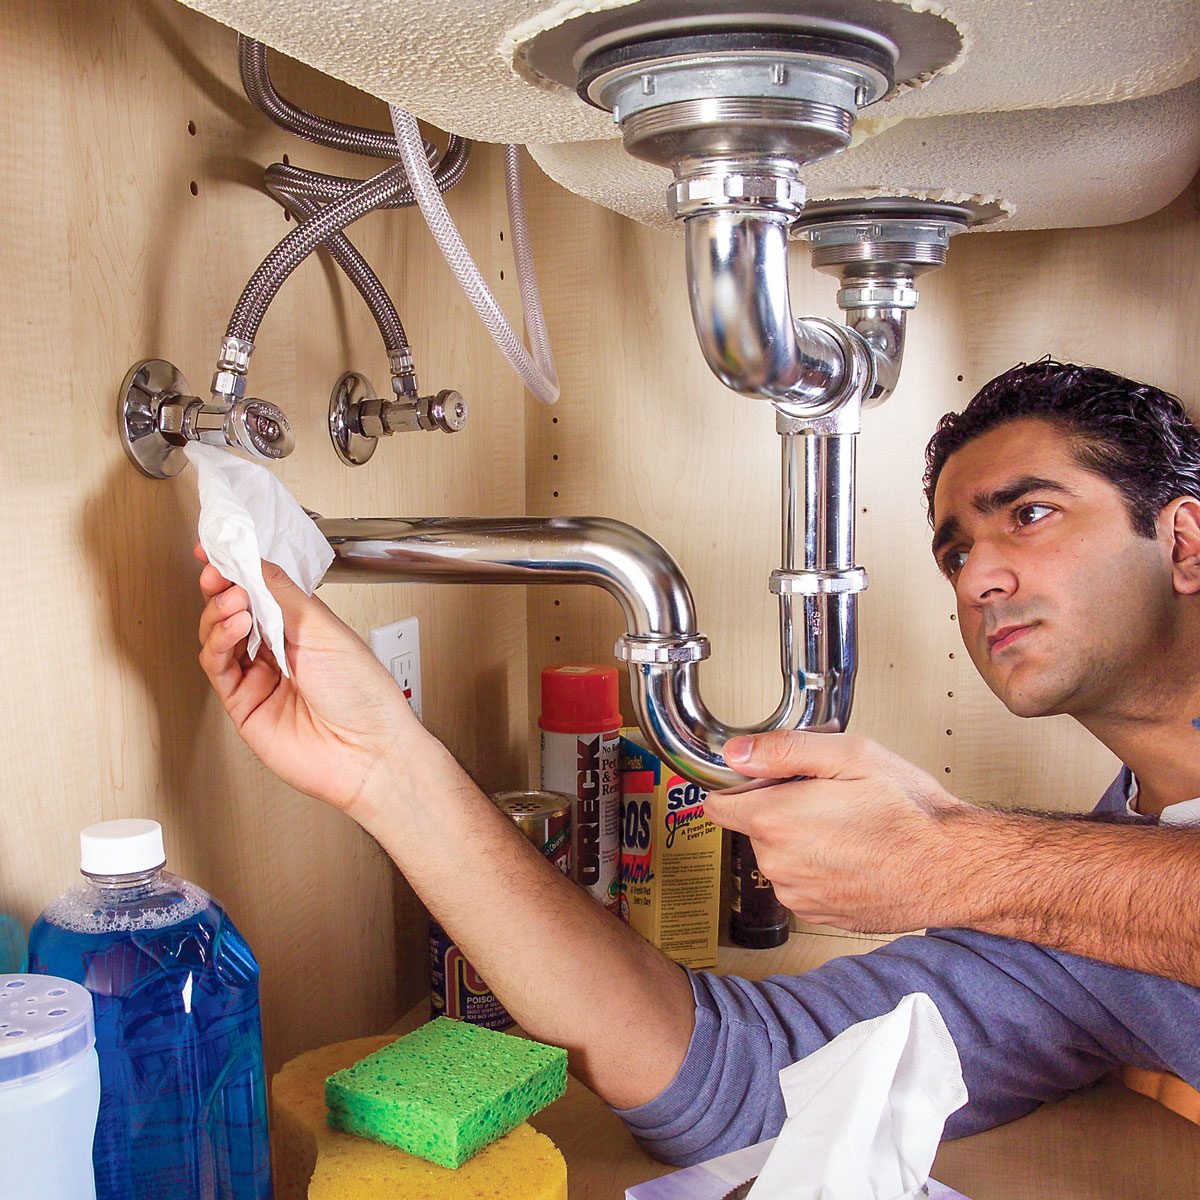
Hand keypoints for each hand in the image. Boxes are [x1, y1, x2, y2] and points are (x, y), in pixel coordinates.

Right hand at [195, 546, 423, 815]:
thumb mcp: (324, 627)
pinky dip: (220, 641)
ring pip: (219, 636)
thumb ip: (282, 593)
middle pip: (233, 611)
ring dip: (221, 612)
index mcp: (303, 627)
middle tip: (218, 572)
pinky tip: (235, 625)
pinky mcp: (243, 704)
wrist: (368, 750)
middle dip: (223, 587)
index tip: (220, 549)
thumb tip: (253, 562)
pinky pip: (218, 666)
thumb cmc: (364, 694)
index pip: (260, 589)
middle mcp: (279, 650)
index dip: (238, 569)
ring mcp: (259, 677)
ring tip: (235, 600)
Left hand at [704, 731, 972, 932]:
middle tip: (829, 793)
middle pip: (753, 826)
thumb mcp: (849, 756)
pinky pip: (800, 881)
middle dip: (781, 806)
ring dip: (801, 838)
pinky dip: (818, 866)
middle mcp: (778, 865)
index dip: (741, 785)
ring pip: (778, 855)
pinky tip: (854, 852)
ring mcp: (797, 895)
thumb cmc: (910, 813)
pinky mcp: (818, 915)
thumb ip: (783, 750)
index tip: (765, 779)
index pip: (717, 806)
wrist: (954, 870)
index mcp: (776, 821)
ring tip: (849, 824)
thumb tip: (735, 753)